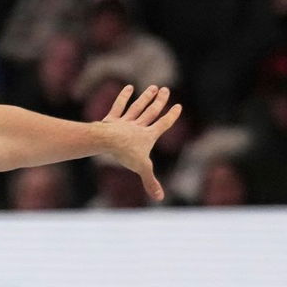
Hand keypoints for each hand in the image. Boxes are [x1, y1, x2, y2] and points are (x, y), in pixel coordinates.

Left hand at [98, 85, 181, 201]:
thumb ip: (150, 182)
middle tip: (166, 90)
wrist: (107, 140)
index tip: (178, 106)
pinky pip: (119, 106)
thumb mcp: (142, 168)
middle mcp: (138, 126)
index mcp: (148, 136)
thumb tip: (160, 198)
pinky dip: (123, 97)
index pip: (163, 124)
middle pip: (151, 112)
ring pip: (138, 107)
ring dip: (146, 97)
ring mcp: (125, 121)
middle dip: (160, 102)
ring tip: (153, 87)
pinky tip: (129, 88)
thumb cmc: (125, 153)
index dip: (171, 116)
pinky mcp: (112, 119)